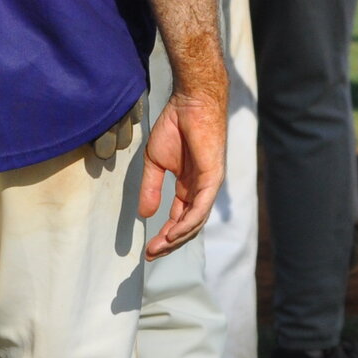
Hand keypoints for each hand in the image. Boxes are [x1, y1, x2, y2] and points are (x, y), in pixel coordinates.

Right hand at [138, 88, 226, 257]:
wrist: (189, 103)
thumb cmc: (174, 127)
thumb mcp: (155, 163)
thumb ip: (151, 188)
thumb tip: (144, 215)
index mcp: (188, 187)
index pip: (178, 218)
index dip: (164, 236)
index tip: (148, 250)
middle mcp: (200, 190)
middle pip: (188, 225)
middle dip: (169, 243)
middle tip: (151, 254)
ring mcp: (208, 185)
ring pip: (196, 221)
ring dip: (177, 238)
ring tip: (159, 247)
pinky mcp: (213, 178)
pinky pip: (201, 207)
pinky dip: (188, 223)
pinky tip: (174, 233)